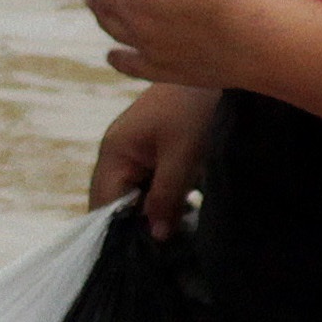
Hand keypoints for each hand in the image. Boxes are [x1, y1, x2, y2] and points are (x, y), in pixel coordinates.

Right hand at [89, 80, 214, 237]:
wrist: (218, 65)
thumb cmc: (197, 107)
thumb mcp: (184, 157)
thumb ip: (165, 198)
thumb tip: (154, 236)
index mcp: (115, 150)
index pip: (103, 203)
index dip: (117, 232)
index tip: (140, 256)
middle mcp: (118, 150)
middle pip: (116, 199)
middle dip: (136, 224)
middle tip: (163, 249)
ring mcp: (135, 147)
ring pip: (136, 191)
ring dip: (152, 211)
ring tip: (175, 232)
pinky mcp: (155, 145)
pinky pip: (150, 179)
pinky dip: (163, 196)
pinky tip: (185, 208)